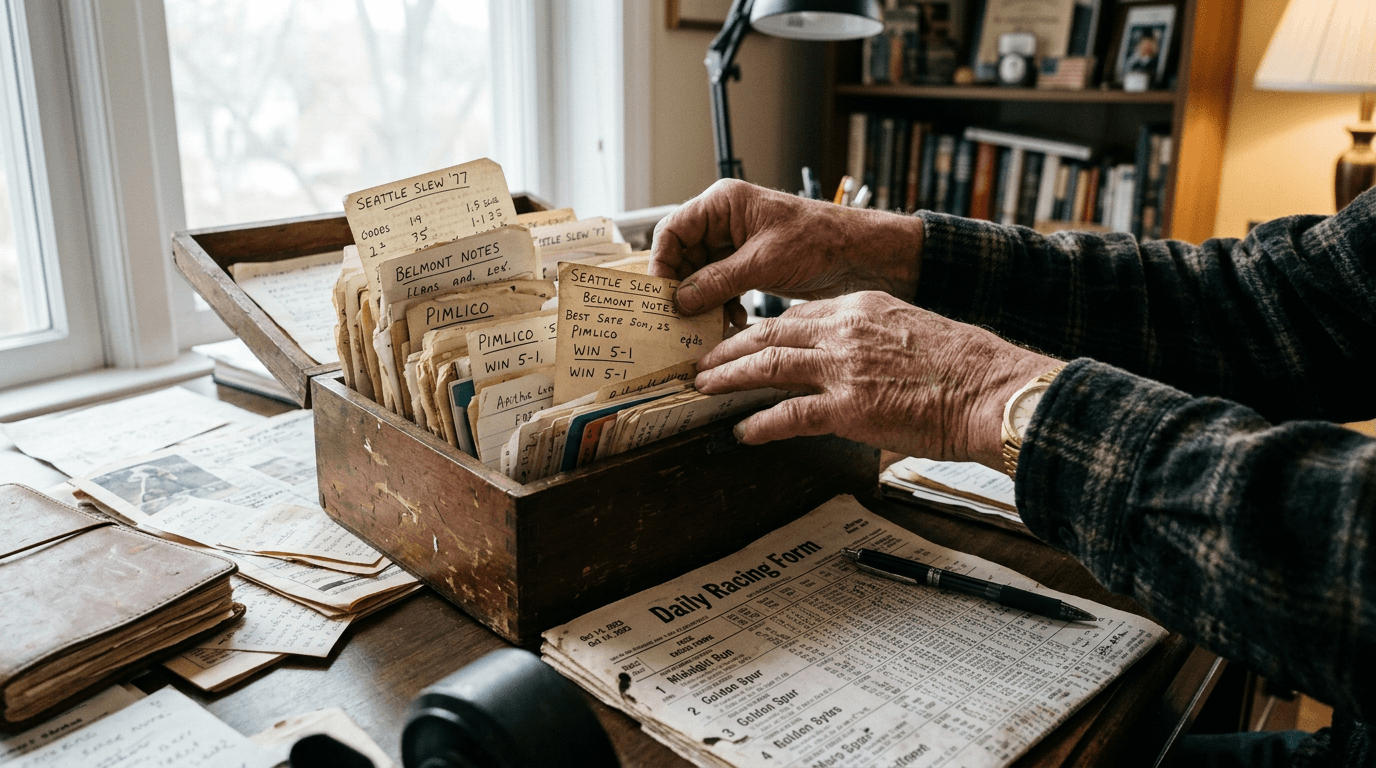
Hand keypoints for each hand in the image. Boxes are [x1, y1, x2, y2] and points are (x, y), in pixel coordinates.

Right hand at [650, 179, 923, 327]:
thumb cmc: (821, 240)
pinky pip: (719, 286)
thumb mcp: (763, 261)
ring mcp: (735, 245)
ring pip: (699, 275)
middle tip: (679, 316)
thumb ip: (717, 281)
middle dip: (682, 287)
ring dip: (702, 300)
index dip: (661, 262)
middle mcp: (724, 221)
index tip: (661, 293)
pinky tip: (731, 319)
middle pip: (681, 255)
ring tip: (708, 322)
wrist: (860, 255)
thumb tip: (680, 299)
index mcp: (724, 203)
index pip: (672, 230)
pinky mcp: (748, 266)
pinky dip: (720, 304)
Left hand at [694, 292, 1060, 468]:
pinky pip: (787, 415)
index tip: (744, 339)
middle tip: (704, 361)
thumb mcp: (913, 331)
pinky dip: (757, 424)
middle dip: (730, 348)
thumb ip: (876, 339)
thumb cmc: (967, 367)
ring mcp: (842, 369)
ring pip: (767, 366)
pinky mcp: (847, 409)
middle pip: (769, 332)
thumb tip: (859, 360)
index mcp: (861, 307)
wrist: (993, 390)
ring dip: (728, 378)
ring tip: (703, 388)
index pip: (797, 313)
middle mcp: (844, 331)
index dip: (762, 328)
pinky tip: (740, 431)